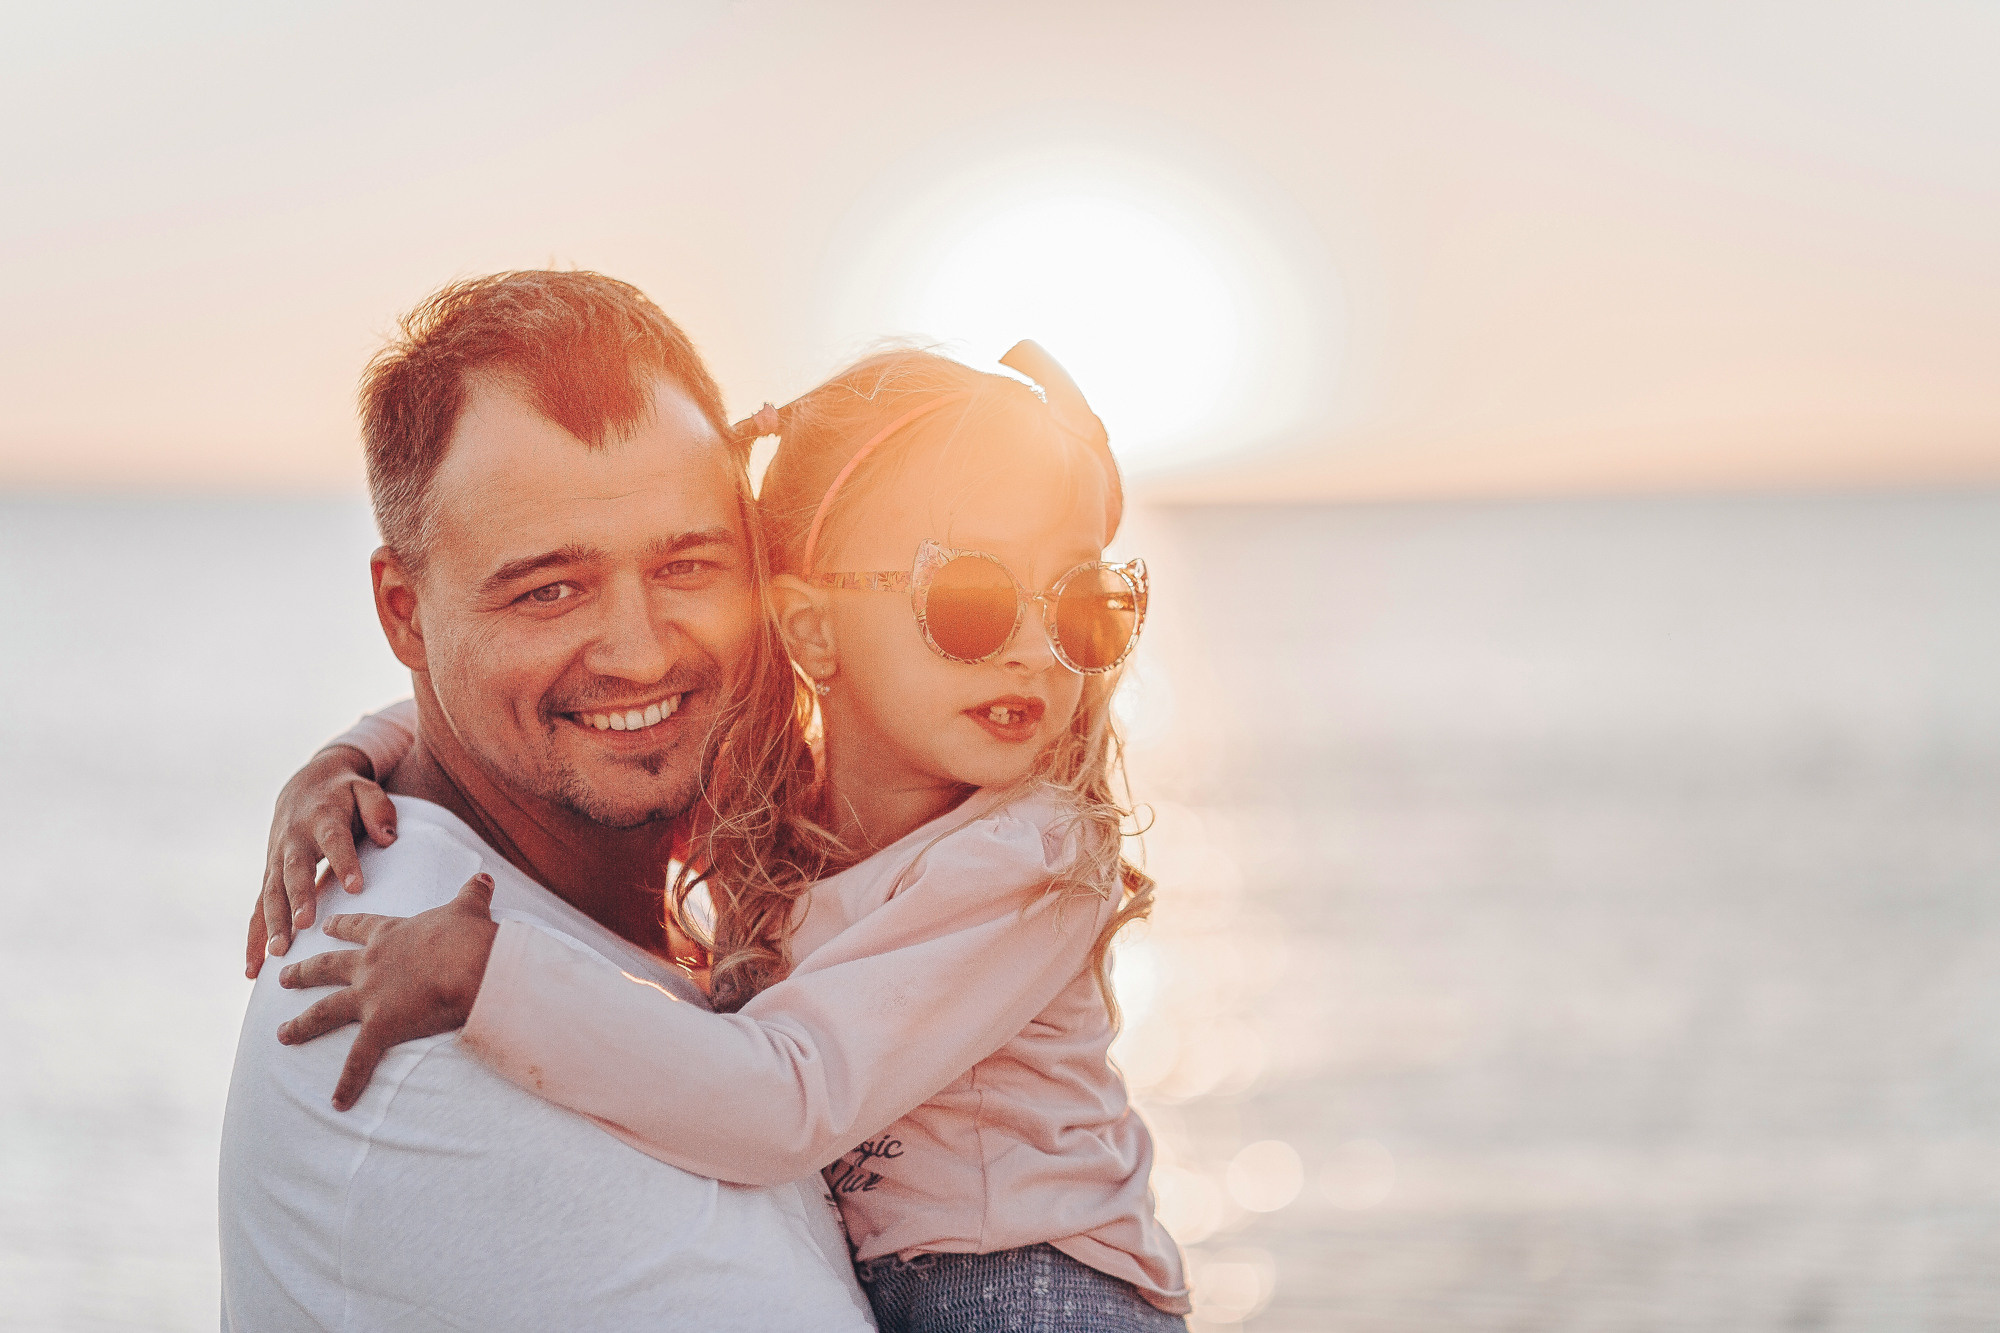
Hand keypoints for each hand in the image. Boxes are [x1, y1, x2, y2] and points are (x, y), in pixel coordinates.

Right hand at [246, 744, 398, 976]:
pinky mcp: (269, 875)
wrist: (304, 785)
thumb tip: (387, 840)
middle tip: (303, 925)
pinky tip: (252, 969)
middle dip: (298, 898)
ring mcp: (276, 859)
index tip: (356, 887)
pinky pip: (258, 909)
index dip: (344, 862)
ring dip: (272, 924)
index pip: (334, 840)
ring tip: (277, 955)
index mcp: (323, 818)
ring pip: (272, 893)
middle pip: (295, 870)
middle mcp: (294, 839)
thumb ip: (378, 810)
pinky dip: (254, 938)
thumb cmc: (344, 793)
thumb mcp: (366, 789)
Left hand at [276, 873, 498, 1109]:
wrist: (470, 962)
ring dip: (302, 1025)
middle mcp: (370, 964)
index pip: (358, 927)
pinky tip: (337, 1102)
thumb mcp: (468, 908)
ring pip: (325, 1011)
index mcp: (390, 935)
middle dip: (304, 972)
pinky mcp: (379, 1027)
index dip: (341, 927)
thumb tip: (484, 877)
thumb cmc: (469, 935)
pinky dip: (348, 1083)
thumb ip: (471, 893)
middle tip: (283, 976)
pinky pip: (359, 1061)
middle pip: (327, 967)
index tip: (326, 926)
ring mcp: (369, 996)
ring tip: (282, 1034)